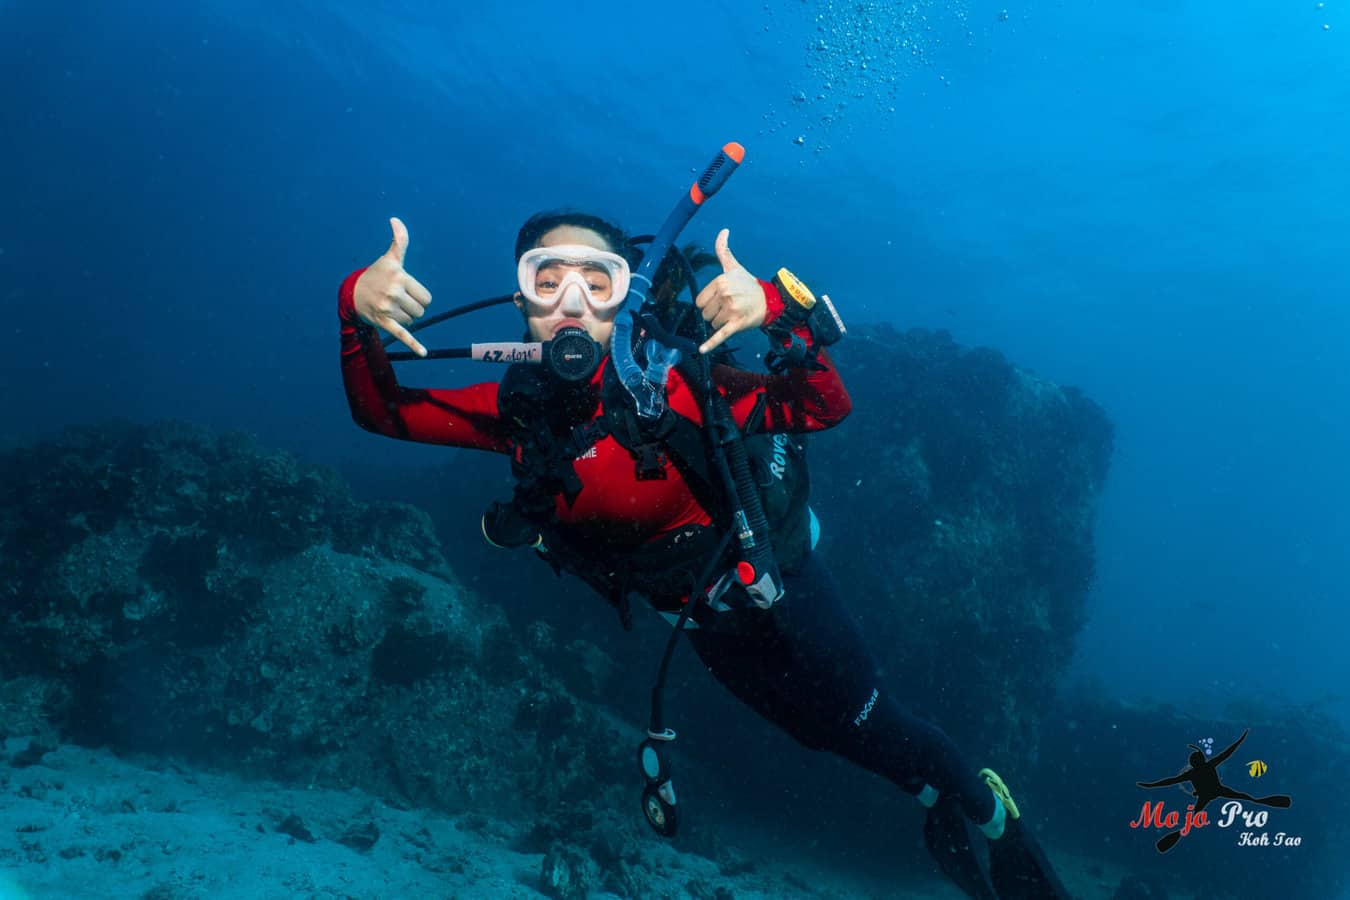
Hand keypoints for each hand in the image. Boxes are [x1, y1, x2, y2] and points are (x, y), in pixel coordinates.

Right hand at [352, 217, 432, 356]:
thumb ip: (399, 240)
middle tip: (397, 301)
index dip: (419, 297)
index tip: (406, 292)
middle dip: (412, 308)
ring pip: (413, 321)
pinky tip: (423, 353)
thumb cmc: (376, 275)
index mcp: (400, 277)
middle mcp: (394, 292)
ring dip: (405, 318)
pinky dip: (414, 345)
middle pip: (421, 310)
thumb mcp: (389, 258)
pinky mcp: (384, 323)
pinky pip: (403, 335)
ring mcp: (389, 308)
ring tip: (390, 308)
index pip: (427, 297)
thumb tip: (395, 219)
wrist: (352, 293)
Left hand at [695, 228, 765, 354]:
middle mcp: (725, 295)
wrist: (769, 301)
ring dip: (720, 323)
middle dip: (714, 313)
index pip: (700, 301)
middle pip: (705, 314)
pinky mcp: (736, 325)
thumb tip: (723, 230)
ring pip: (712, 324)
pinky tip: (701, 350)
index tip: (722, 299)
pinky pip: (720, 335)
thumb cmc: (748, 284)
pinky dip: (710, 344)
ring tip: (734, 315)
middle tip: (729, 307)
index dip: (709, 303)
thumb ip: (724, 250)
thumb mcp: (734, 267)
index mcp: (721, 282)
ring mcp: (731, 311)